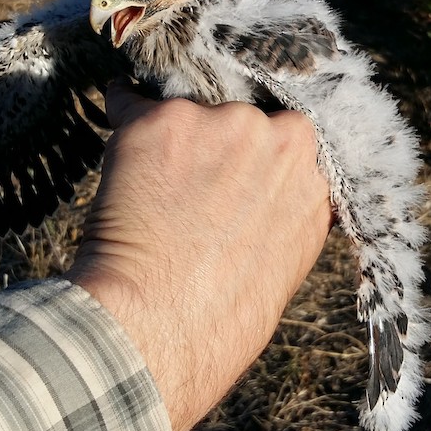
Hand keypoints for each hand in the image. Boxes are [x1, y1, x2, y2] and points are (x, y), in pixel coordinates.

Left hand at [69, 84, 331, 430]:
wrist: (159, 328)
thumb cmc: (219, 322)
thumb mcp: (282, 267)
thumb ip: (282, 213)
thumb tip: (259, 196)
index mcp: (313, 181)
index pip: (286, 140)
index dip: (250, 156)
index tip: (226, 174)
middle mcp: (278, 140)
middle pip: (241, 117)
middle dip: (214, 142)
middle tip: (184, 189)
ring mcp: (221, 124)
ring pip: (188, 111)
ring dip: (170, 139)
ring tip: (150, 194)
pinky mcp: (164, 120)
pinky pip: (130, 102)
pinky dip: (120, 123)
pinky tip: (118, 165)